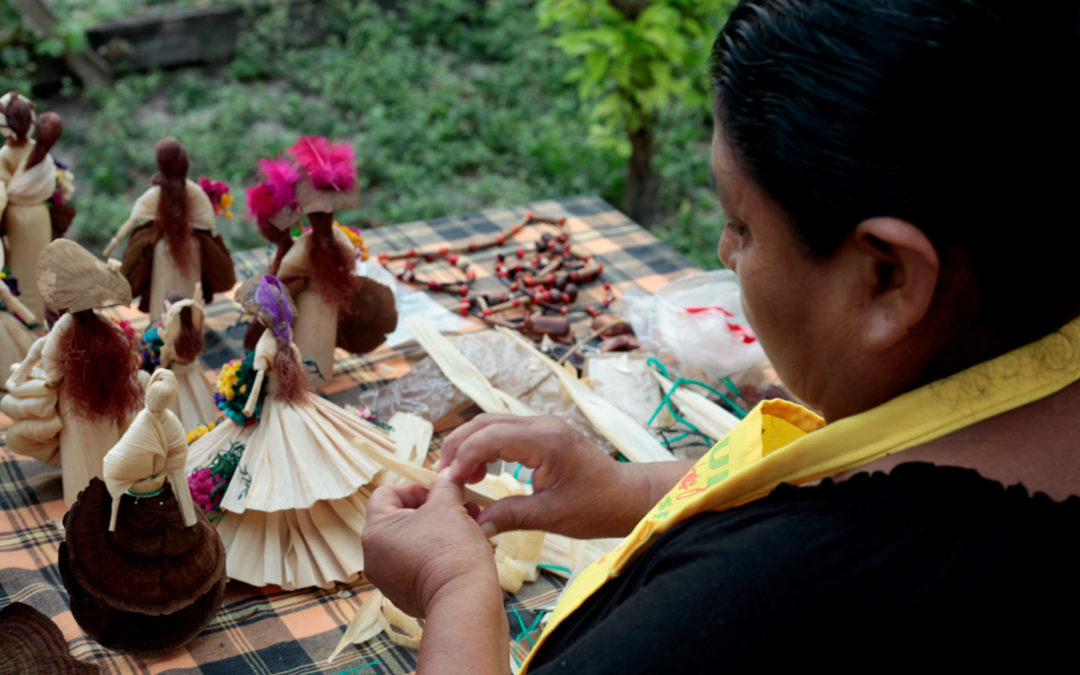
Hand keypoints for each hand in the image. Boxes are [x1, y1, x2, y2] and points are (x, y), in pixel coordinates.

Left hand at [363, 472, 498, 618]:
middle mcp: (372, 556)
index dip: (414, 487)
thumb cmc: (452, 549)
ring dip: (432, 531)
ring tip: (461, 529)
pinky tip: (455, 554)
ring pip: (407, 543)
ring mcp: (386, 580)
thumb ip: (444, 485)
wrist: (464, 602)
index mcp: (375, 531)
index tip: (438, 494)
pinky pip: (413, 566)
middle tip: (455, 508)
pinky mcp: (402, 596)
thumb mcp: (449, 506)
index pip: (385, 493)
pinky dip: (431, 556)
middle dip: (428, 510)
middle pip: (396, 519)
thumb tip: (448, 473)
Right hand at [439, 414, 664, 538]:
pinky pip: (506, 432)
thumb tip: (473, 526)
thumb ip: (509, 517)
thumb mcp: (551, 516)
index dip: (462, 458)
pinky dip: (487, 447)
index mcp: (545, 441)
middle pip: (485, 423)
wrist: (628, 496)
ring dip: (471, 446)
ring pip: (493, 424)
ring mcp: (543, 427)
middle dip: (459, 447)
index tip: (448, 483)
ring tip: (461, 477)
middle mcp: (542, 426)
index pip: (489, 438)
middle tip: (444, 477)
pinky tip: (482, 471)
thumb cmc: (597, 507)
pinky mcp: (544, 435)